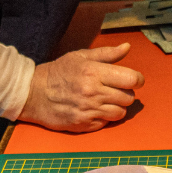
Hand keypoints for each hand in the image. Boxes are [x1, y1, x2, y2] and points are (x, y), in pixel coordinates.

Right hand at [19, 43, 143, 131]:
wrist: (34, 93)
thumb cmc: (58, 72)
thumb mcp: (80, 56)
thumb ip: (106, 54)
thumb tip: (127, 47)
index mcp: (94, 72)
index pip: (131, 79)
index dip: (137, 79)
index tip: (133, 79)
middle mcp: (93, 92)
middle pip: (128, 98)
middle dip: (126, 93)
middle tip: (116, 89)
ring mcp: (88, 110)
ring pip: (120, 113)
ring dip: (117, 106)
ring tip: (106, 100)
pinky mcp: (84, 124)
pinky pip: (106, 123)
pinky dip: (105, 117)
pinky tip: (95, 109)